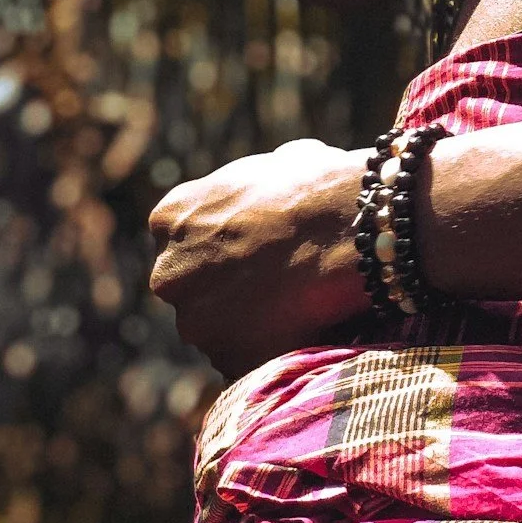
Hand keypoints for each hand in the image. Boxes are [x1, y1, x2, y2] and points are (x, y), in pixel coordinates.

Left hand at [148, 138, 368, 377]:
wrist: (352, 230)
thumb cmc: (319, 186)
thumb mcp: (278, 162)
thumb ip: (252, 185)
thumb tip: (268, 190)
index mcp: (171, 217)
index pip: (182, 233)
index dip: (222, 236)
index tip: (253, 238)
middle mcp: (169, 273)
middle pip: (191, 283)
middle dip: (224, 281)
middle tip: (273, 272)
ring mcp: (195, 322)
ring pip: (215, 324)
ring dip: (246, 317)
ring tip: (296, 299)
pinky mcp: (227, 360)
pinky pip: (246, 356)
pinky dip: (269, 346)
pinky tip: (303, 324)